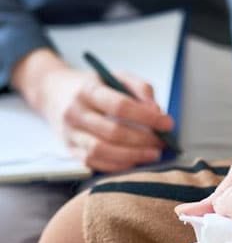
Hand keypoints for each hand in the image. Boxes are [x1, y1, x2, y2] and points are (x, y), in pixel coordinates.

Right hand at [12, 49, 173, 171]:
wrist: (53, 93)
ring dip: (132, 156)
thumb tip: (157, 111)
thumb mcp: (116, 76)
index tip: (167, 124)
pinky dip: (118, 166)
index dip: (147, 117)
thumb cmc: (93, 85)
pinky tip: (135, 161)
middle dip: (143, 140)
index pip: (120, 106)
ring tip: (153, 154)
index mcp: (88, 90)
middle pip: (112, 132)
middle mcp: (75, 113)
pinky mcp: (70, 150)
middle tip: (162, 142)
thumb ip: (140, 88)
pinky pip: (94, 163)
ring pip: (102, 151)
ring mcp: (70, 134)